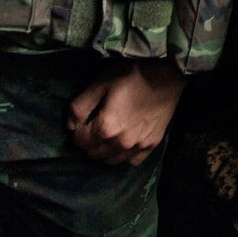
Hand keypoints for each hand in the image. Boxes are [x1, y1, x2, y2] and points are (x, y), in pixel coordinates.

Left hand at [67, 59, 184, 165]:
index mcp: (105, 128)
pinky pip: (131, 161)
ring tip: (108, 134)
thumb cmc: (131, 75)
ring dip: (104, 151)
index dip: (78, 129)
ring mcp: (137, 147)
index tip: (85, 118)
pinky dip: (124, 155)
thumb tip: (70, 126)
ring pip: (111, 161)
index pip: (80, 141)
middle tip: (95, 125)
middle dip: (89, 142)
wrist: (167, 75)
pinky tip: (124, 142)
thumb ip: (80, 107)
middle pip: (93, 154)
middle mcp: (120, 143)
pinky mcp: (151, 145)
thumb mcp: (100, 83)